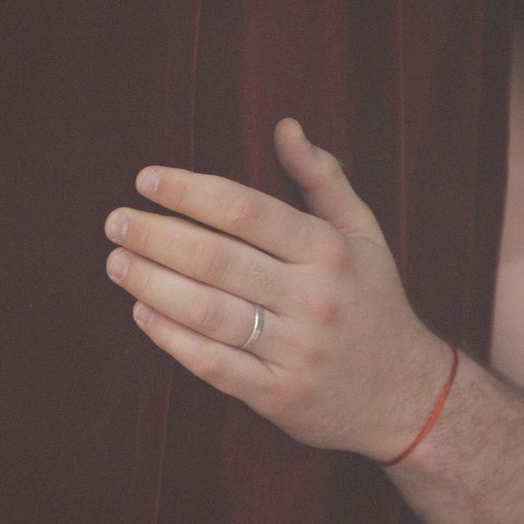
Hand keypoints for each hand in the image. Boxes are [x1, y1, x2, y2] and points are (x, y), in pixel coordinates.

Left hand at [103, 118, 452, 460]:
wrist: (407, 397)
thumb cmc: (375, 303)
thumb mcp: (363, 235)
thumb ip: (323, 179)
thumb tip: (285, 127)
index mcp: (329, 252)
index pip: (246, 211)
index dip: (189, 192)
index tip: (146, 180)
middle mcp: (313, 299)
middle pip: (216, 259)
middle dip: (156, 236)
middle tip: (116, 221)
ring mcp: (296, 351)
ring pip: (208, 312)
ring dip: (152, 284)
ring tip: (117, 263)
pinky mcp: (280, 396)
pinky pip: (213, 365)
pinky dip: (171, 338)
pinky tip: (141, 313)